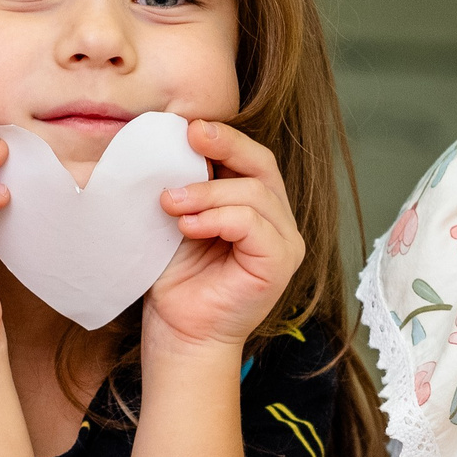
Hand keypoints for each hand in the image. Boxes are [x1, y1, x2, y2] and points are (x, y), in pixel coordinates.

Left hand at [147, 119, 305, 353]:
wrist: (178, 331)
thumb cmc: (176, 278)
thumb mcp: (179, 218)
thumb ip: (185, 184)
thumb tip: (171, 142)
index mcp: (256, 205)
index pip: (251, 158)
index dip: (224, 138)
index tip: (186, 126)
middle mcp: (278, 220)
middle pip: (262, 165)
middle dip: (226, 145)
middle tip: (189, 136)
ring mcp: (285, 242)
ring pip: (255, 193)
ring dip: (207, 192)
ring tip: (170, 204)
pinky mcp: (281, 263)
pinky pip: (253, 224)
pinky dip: (218, 218)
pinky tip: (187, 226)